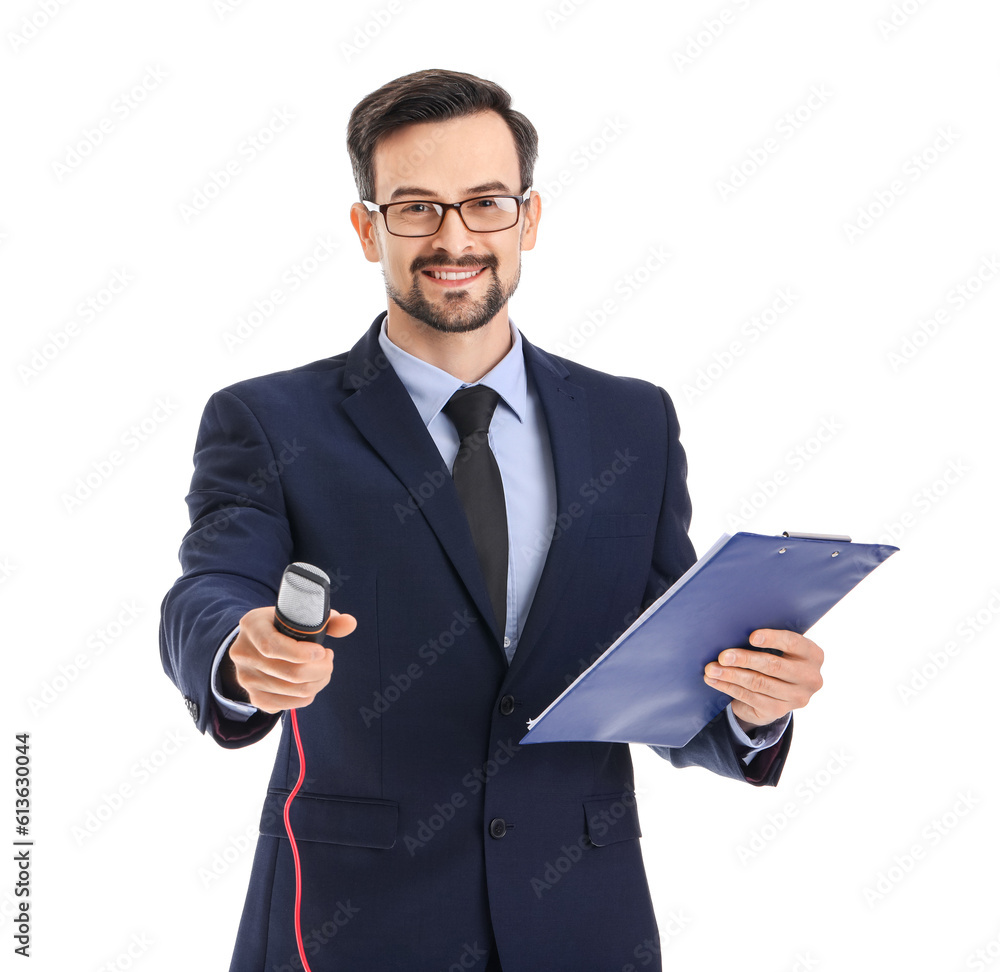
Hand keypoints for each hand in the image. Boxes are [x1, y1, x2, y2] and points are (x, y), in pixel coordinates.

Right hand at [221, 605, 357, 713]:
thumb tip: (350, 623)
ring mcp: (246, 678)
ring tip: (324, 668)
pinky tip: (312, 681)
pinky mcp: (254, 697)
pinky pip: (288, 704)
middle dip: (320, 669)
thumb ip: (326, 618)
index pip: (272, 646)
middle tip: (329, 658)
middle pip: (288, 672)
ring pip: (292, 691)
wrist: (257, 642)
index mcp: (252, 626)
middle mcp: (243, 653)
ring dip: (318, 681)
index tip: (322, 651)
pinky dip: (307, 695)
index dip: (301, 653)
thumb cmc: (284, 625)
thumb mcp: (299, 615)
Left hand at [703, 629, 823, 728]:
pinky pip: (750, 697)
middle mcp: (810, 678)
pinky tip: (715, 681)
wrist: (776, 694)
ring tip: (712, 669)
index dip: (772, 639)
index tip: (751, 636)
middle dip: (744, 659)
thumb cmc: (775, 658)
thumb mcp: (779, 648)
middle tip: (722, 656)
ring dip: (731, 675)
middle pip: (773, 666)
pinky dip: (729, 687)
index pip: (793, 643)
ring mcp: (796, 698)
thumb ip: (767, 640)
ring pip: (758, 683)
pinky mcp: (778, 711)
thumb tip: (734, 630)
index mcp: (813, 655)